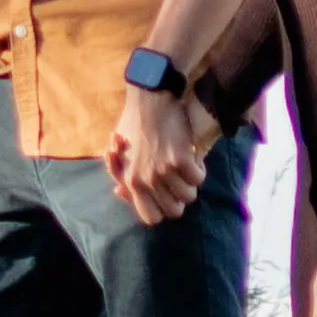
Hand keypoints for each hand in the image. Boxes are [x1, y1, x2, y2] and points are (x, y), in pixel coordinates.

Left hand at [113, 96, 215, 218]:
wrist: (149, 99)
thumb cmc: (134, 123)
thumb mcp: (118, 151)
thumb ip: (119, 174)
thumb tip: (118, 192)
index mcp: (130, 181)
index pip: (151, 217)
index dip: (162, 209)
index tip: (166, 196)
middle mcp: (145, 180)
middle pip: (174, 211)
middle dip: (179, 197)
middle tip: (179, 181)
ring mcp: (163, 171)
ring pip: (189, 196)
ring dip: (191, 183)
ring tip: (186, 167)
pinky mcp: (180, 159)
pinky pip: (198, 179)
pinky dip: (199, 170)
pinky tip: (193, 157)